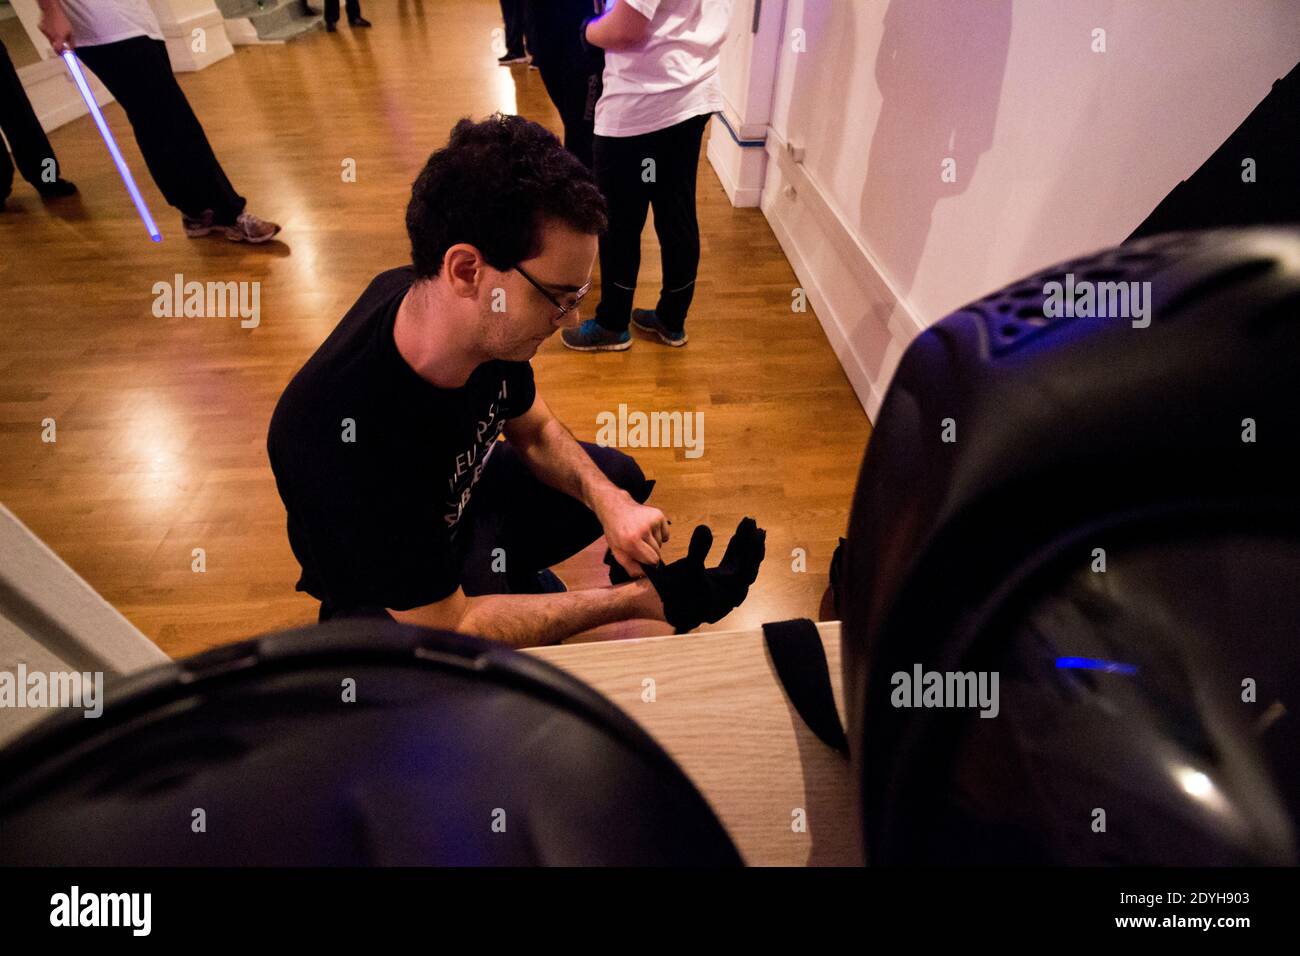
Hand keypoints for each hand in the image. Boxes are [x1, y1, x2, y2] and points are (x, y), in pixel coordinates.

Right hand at [40, 7, 73, 53]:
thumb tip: (73, 51)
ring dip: (54, 38)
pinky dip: (49, 32)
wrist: (51, 10)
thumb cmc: (62, 21)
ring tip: (57, 30)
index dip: (61, 54)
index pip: (59, 51)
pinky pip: (46, 33)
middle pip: (54, 46)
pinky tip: (51, 26)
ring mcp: (45, 33)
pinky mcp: (41, 29)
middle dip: (59, 47)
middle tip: (63, 45)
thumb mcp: (70, 32)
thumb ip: (71, 43)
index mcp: (59, 38)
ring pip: (50, 39)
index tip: (64, 56)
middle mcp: (51, 37)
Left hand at [599, 492, 668, 578]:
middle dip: (650, 552)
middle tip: (639, 545)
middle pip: (658, 552)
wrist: (616, 509)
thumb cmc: (616, 531)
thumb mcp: (617, 552)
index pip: (652, 560)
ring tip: (641, 535)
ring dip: (653, 542)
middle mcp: (642, 530)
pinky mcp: (658, 515)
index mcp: (631, 541)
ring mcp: (652, 521)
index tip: (644, 560)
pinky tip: (648, 529)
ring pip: (660, 543)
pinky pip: (665, 533)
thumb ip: (630, 567)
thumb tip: (644, 576)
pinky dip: (659, 534)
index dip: (648, 562)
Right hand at [643, 517, 765, 632]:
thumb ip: (697, 550)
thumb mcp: (687, 570)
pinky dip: (735, 552)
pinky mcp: (719, 582)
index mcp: (731, 589)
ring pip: (741, 564)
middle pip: (749, 564)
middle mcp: (733, 589)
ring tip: (747, 527)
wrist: (666, 610)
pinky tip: (734, 539)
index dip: (753, 545)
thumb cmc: (677, 593)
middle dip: (751, 543)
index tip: (757, 528)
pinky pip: (733, 565)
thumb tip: (704, 527)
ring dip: (744, 546)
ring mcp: (727, 586)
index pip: (748, 564)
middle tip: (753, 523)